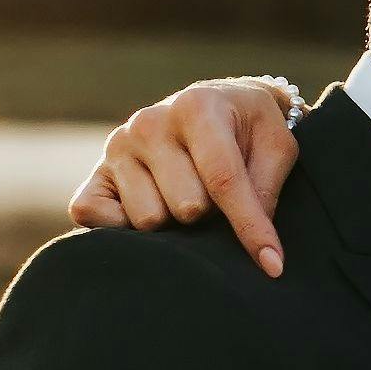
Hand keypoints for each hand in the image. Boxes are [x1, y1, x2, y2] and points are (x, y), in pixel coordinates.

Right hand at [68, 80, 303, 274]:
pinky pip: (94, 217)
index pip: (223, 181)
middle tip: (215, 195)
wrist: (214, 104)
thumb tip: (259, 249)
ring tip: (185, 195)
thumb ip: (266, 189)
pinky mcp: (96, 174)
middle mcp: (149, 123)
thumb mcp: (275, 145)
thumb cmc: (248, 129)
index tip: (272, 265)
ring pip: (149, 220)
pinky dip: (123, 227)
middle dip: (209, 214)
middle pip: (186, 208)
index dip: (249, 226)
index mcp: (195, 107)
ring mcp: (118, 147)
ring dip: (174, 221)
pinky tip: (151, 207)